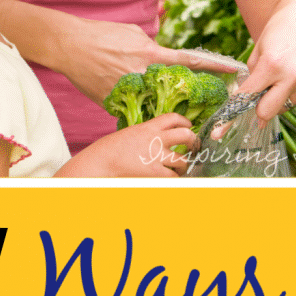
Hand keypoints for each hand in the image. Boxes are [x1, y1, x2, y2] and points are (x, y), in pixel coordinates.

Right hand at [59, 17, 239, 106]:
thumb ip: (153, 48)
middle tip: (202, 100)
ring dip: (158, 103)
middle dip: (187, 95)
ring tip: (162, 104)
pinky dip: (134, 104)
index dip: (213, 67)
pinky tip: (129, 98)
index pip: (189, 62)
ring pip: (153, 104)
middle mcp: (142, 75)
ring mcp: (127, 91)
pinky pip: (130, 107)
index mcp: (151, 55)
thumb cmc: (101, 34)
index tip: (232, 70)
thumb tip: (163, 58)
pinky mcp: (112, 102)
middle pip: (174, 91)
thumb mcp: (134, 34)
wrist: (68, 44)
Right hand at [60, 114, 198, 177]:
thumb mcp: (131, 133)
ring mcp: (156, 156)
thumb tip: (158, 137)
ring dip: (184, 165)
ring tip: (181, 167)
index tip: (188, 126)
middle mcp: (156, 139)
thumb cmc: (112, 148)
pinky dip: (175, 178)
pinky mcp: (154, 172)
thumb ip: (146, 134)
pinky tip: (172, 178)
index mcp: (149, 127)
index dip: (185, 121)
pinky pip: (173, 176)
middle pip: (185, 135)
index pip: (173, 117)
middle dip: (193, 141)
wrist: (102, 159)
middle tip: (193, 147)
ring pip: (182, 160)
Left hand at [211, 0, 295, 134]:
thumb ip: (252, 75)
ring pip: (282, 108)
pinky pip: (295, 101)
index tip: (221, 128)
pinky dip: (287, 95)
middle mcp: (292, 77)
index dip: (233, 111)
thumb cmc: (280, 29)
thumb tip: (246, 98)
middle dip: (256, 110)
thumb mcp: (258, 48)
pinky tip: (289, 76)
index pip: (248, 96)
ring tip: (276, 78)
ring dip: (274, 101)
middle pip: (266, 112)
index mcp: (272, 64)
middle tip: (251, 102)